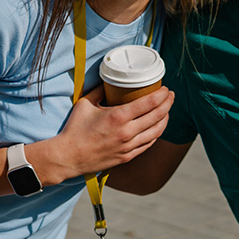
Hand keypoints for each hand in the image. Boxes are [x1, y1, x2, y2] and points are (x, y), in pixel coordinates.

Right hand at [38, 84, 173, 182]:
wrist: (68, 157)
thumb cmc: (75, 129)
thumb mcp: (85, 103)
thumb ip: (99, 90)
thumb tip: (110, 81)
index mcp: (118, 117)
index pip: (149, 103)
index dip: (162, 95)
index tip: (166, 88)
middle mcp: (127, 132)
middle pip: (157, 116)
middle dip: (168, 104)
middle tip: (170, 96)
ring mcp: (128, 146)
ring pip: (156, 132)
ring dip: (165, 119)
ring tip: (167, 110)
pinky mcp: (127, 157)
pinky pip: (148, 144)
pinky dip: (156, 134)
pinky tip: (157, 127)